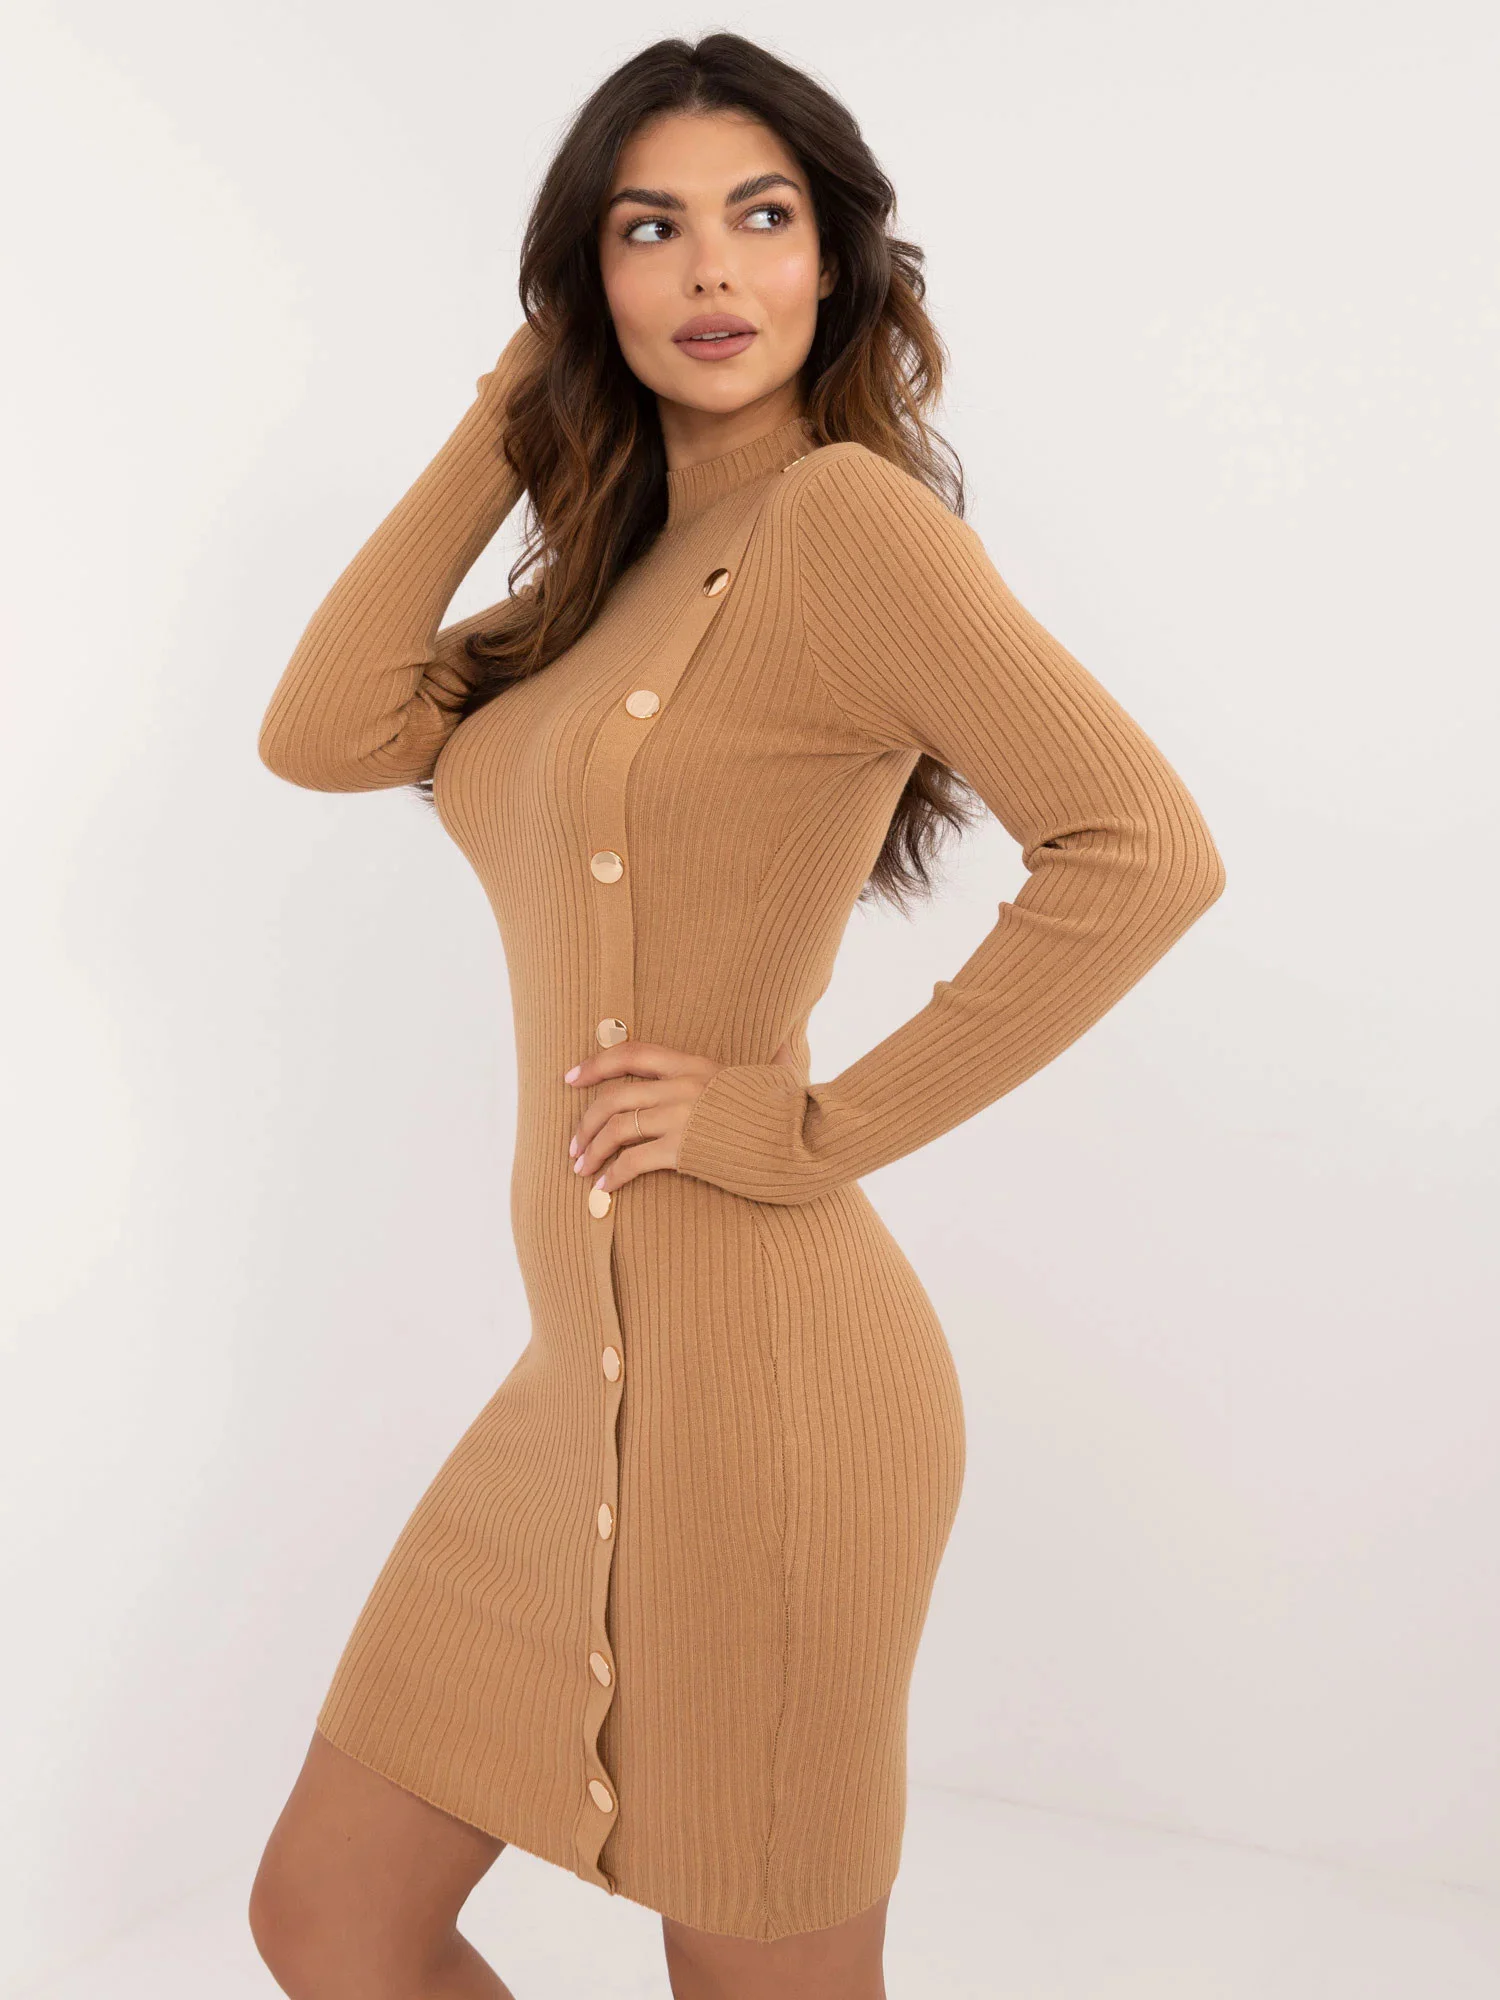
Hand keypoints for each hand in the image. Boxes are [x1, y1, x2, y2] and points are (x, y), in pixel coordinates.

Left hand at [565, 1038, 794, 1196]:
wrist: (807, 1139)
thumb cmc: (796, 1111)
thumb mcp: (781, 1076)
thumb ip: (776, 1061)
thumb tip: (787, 1049)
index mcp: (696, 1064)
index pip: (631, 1053)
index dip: (596, 1064)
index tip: (571, 1078)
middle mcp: (682, 1086)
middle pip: (613, 1097)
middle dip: (585, 1122)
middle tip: (574, 1145)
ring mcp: (681, 1117)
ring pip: (616, 1128)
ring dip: (592, 1151)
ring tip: (581, 1169)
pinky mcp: (685, 1150)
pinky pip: (634, 1161)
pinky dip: (614, 1175)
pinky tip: (605, 1188)